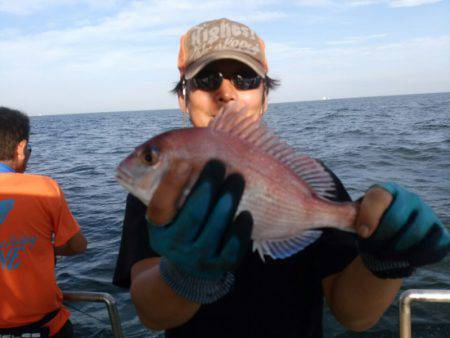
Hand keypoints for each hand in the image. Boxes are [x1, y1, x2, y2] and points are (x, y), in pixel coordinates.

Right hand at [146, 160, 252, 302]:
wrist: (190, 269)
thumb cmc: (182, 225)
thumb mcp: (170, 210)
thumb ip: (173, 185)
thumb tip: (182, 144)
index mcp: (158, 229)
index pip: (160, 206)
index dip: (171, 184)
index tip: (184, 161)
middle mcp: (175, 246)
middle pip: (192, 215)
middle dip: (207, 186)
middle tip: (218, 164)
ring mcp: (198, 259)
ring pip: (214, 229)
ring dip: (228, 200)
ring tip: (237, 178)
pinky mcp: (221, 266)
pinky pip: (233, 248)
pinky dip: (241, 229)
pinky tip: (246, 212)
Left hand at [356, 183, 449, 278]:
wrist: (389, 240)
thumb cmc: (370, 227)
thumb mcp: (356, 219)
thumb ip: (350, 218)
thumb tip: (363, 231)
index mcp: (387, 191)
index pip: (379, 197)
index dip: (369, 216)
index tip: (362, 234)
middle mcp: (410, 198)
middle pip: (396, 219)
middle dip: (380, 238)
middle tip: (372, 248)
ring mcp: (427, 214)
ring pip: (414, 235)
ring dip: (395, 251)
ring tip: (384, 255)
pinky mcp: (440, 232)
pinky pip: (432, 247)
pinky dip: (416, 257)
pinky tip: (403, 259)